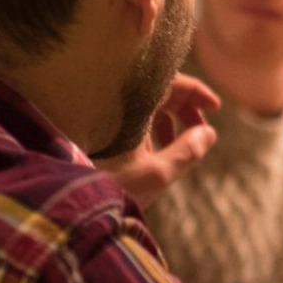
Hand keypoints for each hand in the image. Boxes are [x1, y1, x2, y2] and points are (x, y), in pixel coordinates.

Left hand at [95, 74, 219, 209]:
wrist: (67, 201)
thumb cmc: (110, 186)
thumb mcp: (156, 174)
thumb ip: (188, 152)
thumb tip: (209, 133)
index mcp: (130, 105)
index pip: (169, 81)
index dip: (195, 91)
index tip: (215, 107)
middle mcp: (115, 103)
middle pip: (158, 91)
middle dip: (185, 109)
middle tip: (202, 131)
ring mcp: (103, 115)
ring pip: (143, 105)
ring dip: (168, 120)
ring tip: (179, 145)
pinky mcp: (94, 128)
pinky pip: (127, 117)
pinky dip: (148, 128)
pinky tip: (153, 151)